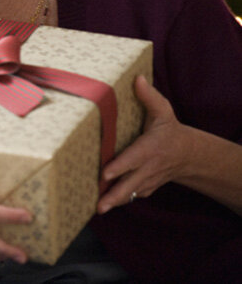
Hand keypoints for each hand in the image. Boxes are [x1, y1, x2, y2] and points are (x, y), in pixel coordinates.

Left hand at [97, 75, 195, 213]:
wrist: (188, 154)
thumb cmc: (169, 130)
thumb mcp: (163, 111)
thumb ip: (149, 97)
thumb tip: (138, 78)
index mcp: (150, 147)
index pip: (133, 158)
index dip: (120, 166)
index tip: (105, 173)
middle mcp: (149, 166)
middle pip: (130, 183)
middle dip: (114, 195)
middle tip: (99, 205)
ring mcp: (148, 179)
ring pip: (131, 193)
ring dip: (116, 202)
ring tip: (98, 209)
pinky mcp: (146, 186)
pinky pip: (133, 195)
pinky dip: (121, 201)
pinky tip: (107, 205)